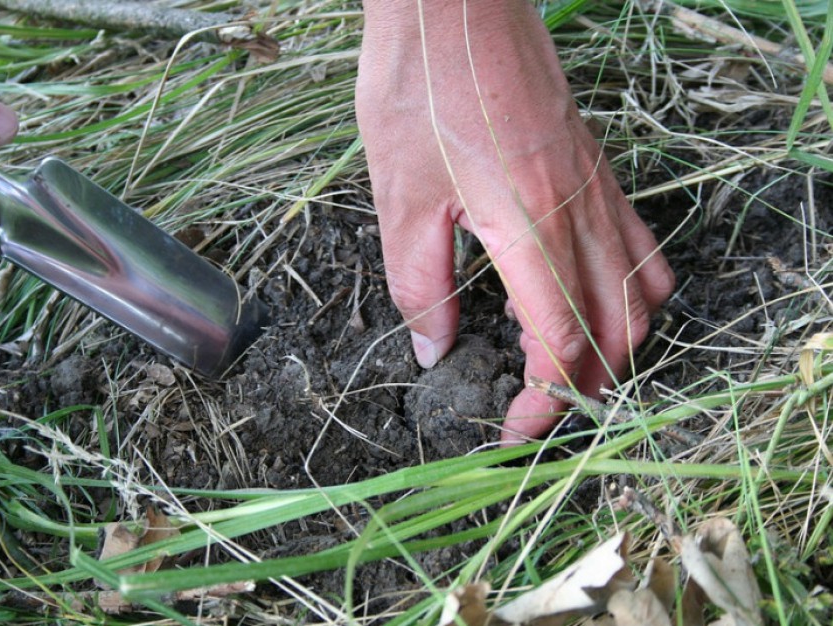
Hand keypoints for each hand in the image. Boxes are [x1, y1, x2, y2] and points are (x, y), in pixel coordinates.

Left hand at [356, 0, 674, 441]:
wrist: (453, 3)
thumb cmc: (417, 87)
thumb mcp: (399, 197)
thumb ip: (420, 284)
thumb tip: (433, 350)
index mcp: (530, 226)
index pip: (561, 341)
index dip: (543, 401)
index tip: (513, 431)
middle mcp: (580, 212)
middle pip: (616, 329)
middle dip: (583, 385)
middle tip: (534, 407)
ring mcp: (597, 187)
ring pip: (642, 292)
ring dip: (613, 344)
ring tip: (562, 361)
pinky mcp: (596, 166)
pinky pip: (638, 244)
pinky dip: (622, 290)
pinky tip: (576, 292)